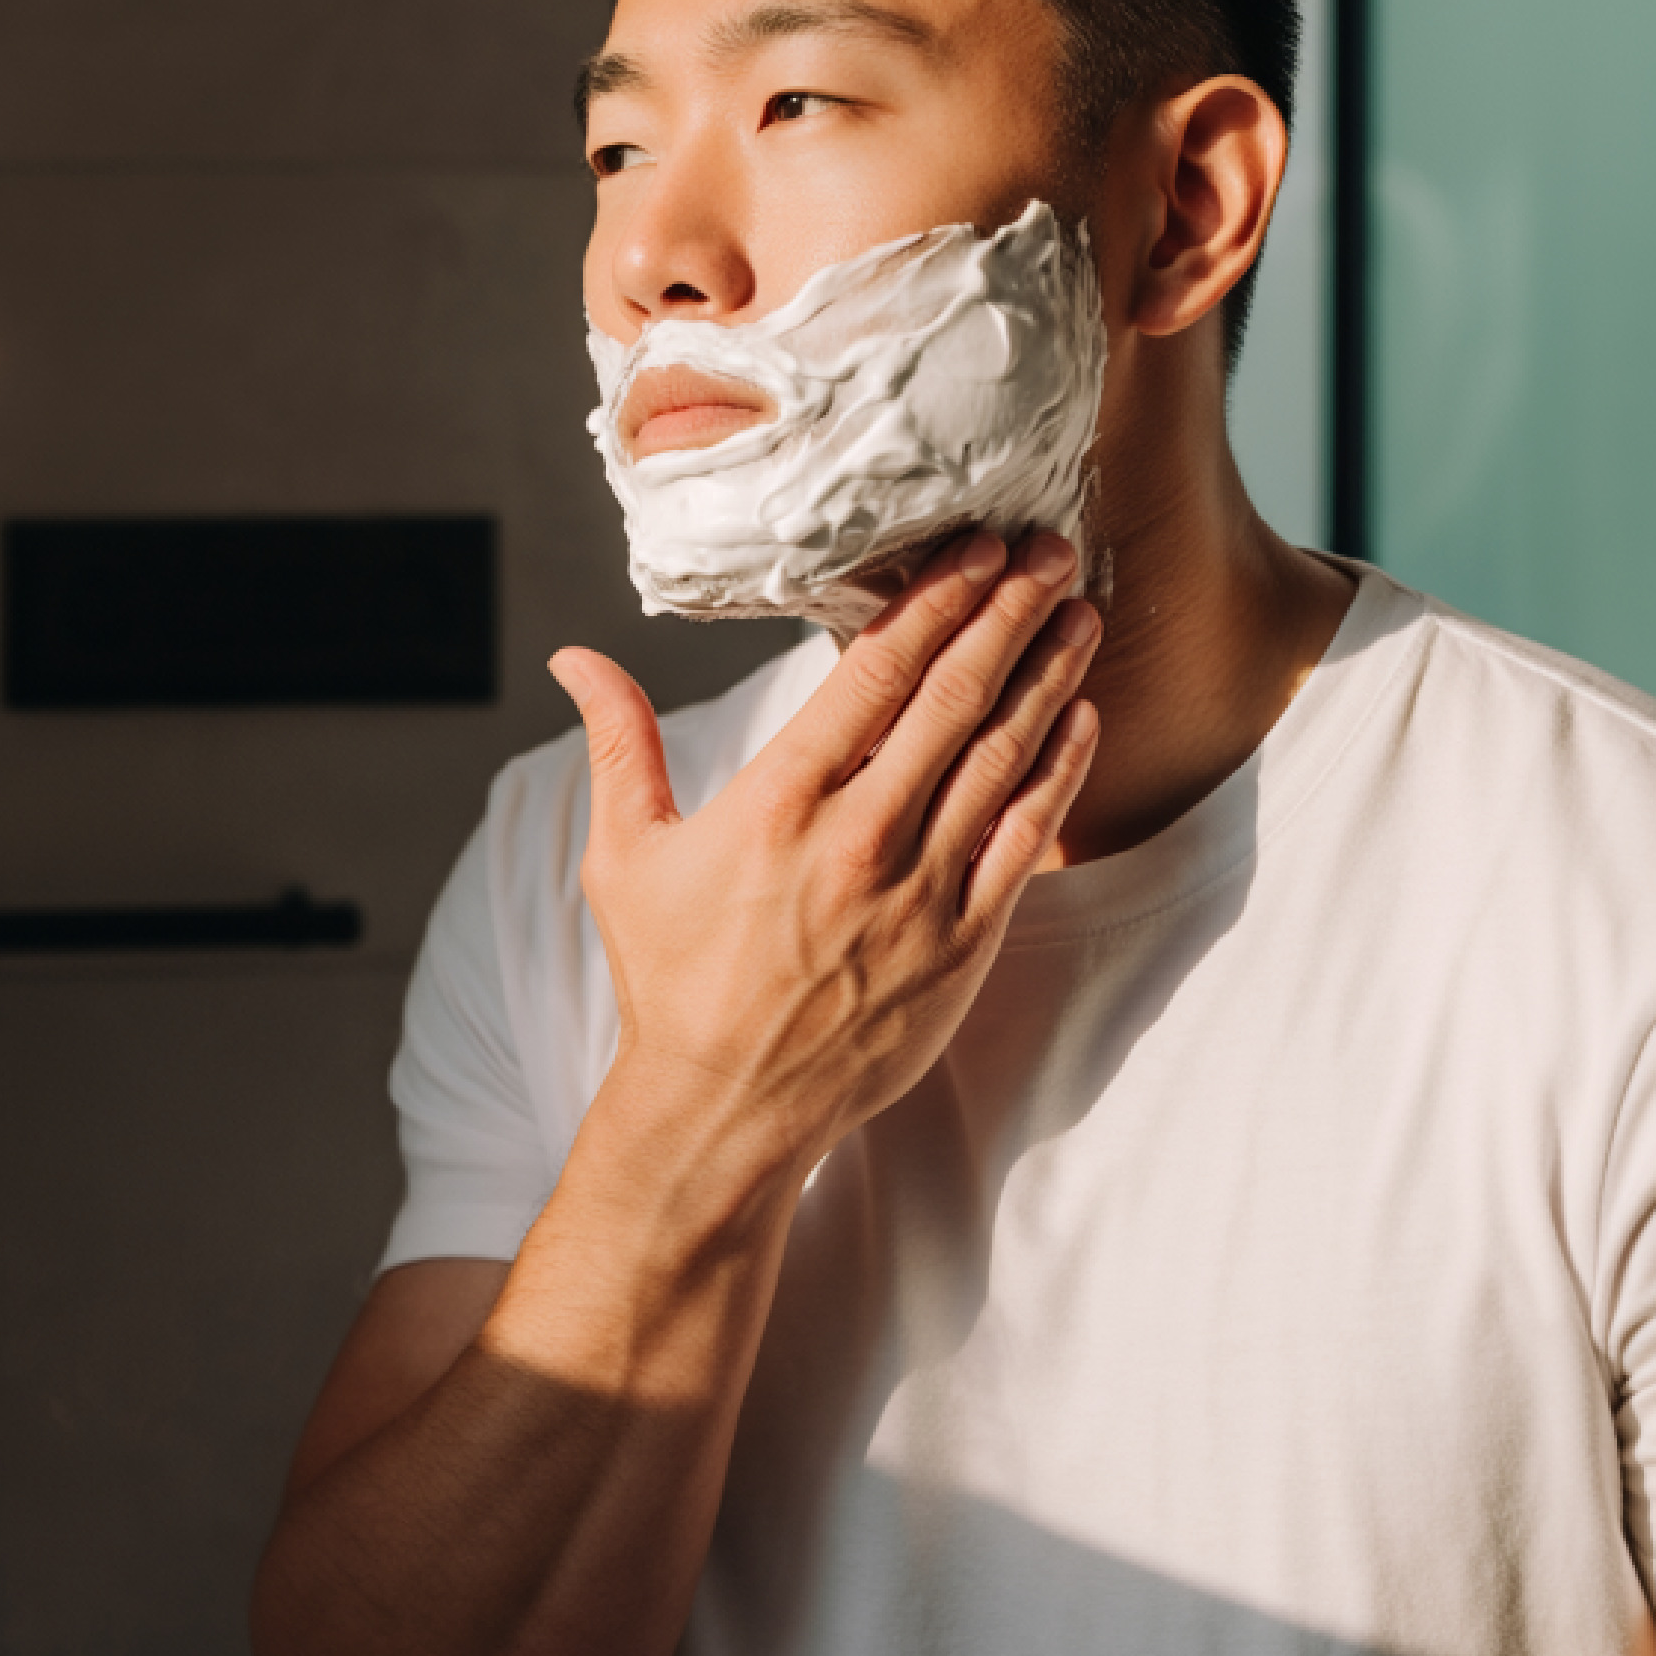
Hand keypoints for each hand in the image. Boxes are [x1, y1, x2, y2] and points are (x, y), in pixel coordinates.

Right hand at [549, 531, 1100, 1190]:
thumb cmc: (670, 980)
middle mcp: (860, 838)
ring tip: (1080, 611)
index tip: (974, 546)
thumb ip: (617, 743)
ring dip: (1047, 675)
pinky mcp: (963, 945)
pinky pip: (1026, 840)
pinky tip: (1083, 718)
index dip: (935, 600)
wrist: (726, 1109)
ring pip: (1002, 757)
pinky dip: (1058, 773)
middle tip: (1050, 549)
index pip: (875, 673)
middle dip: (1008, 612)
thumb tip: (572, 656)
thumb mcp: (625, 857)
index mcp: (779, 803)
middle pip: (953, 697)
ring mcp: (920, 894)